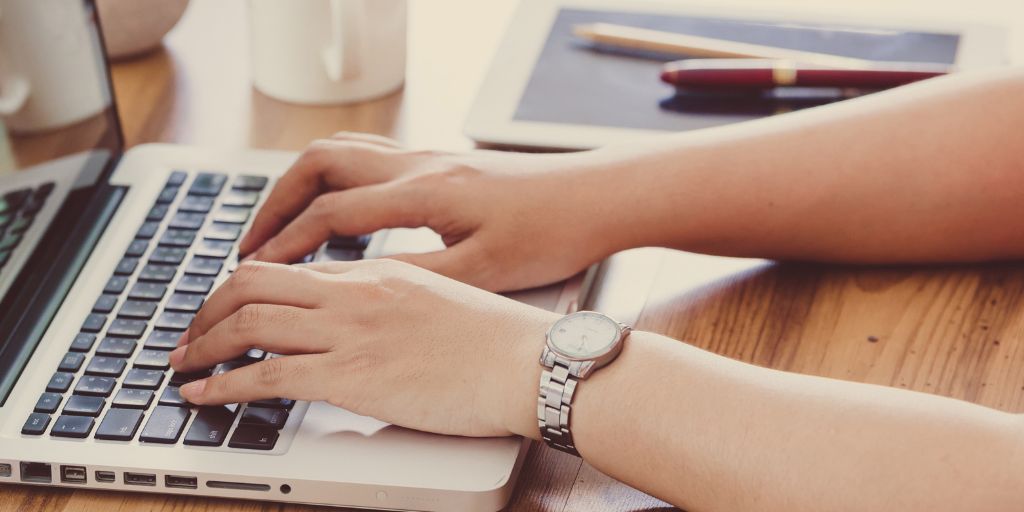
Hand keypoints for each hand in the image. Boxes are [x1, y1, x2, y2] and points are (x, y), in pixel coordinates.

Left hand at [170, 259, 557, 437]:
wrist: (528, 363)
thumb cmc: (498, 341)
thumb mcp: (439, 301)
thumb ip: (392, 305)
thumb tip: (363, 327)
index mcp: (376, 274)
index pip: (290, 267)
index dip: (244, 287)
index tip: (228, 308)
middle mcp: (355, 294)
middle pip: (253, 283)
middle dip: (208, 309)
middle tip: (190, 333)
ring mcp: (351, 333)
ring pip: (249, 322)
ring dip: (203, 344)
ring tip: (182, 364)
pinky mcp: (353, 377)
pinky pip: (268, 376)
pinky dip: (224, 384)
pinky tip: (204, 394)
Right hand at [239, 132, 626, 291]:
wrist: (596, 197)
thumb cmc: (550, 233)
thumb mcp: (482, 271)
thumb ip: (415, 278)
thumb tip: (353, 289)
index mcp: (422, 193)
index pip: (330, 212)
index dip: (284, 243)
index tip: (252, 271)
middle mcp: (418, 165)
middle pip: (320, 164)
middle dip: (275, 201)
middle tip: (251, 242)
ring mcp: (430, 158)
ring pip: (343, 152)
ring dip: (303, 184)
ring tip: (282, 224)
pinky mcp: (444, 163)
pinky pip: (371, 158)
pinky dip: (339, 179)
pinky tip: (343, 209)